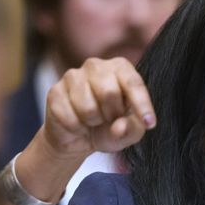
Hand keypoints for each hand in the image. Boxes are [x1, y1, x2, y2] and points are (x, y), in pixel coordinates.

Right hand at [41, 57, 155, 160]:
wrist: (77, 139)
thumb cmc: (108, 128)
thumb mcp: (128, 132)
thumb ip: (132, 128)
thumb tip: (119, 127)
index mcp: (120, 68)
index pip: (133, 83)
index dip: (142, 105)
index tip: (149, 123)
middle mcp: (96, 65)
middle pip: (109, 93)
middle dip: (112, 115)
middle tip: (109, 119)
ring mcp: (72, 76)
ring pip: (88, 107)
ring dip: (93, 122)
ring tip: (92, 120)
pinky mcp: (55, 91)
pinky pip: (70, 116)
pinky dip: (76, 127)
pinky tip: (77, 122)